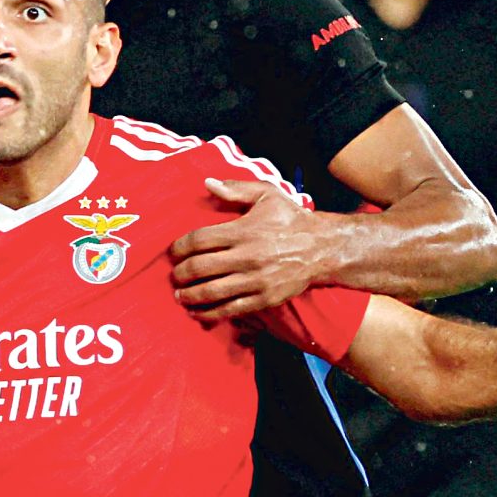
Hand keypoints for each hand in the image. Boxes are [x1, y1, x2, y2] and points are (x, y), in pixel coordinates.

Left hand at [172, 178, 325, 320]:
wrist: (323, 247)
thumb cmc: (291, 219)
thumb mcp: (267, 195)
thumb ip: (236, 189)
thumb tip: (208, 183)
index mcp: (244, 230)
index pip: (200, 240)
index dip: (180, 247)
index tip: (173, 252)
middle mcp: (247, 256)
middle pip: (201, 267)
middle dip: (180, 273)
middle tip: (174, 275)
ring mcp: (256, 280)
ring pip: (212, 291)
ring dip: (190, 295)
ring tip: (179, 295)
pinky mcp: (264, 298)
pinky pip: (231, 308)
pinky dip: (211, 313)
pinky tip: (197, 312)